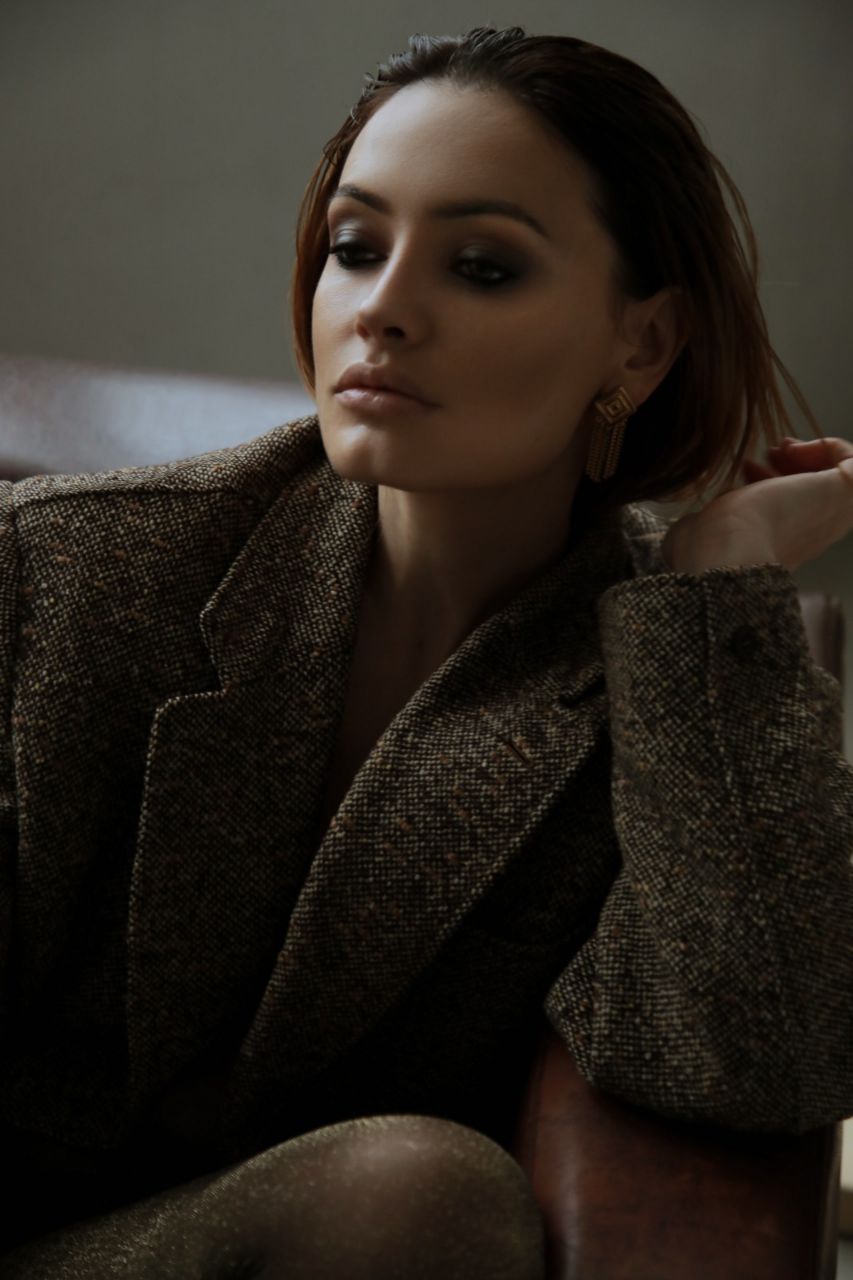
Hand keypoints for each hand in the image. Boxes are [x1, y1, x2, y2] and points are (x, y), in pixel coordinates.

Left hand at [660, 437, 852, 573]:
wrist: (726, 553)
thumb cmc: (708, 549)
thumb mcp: (704, 534)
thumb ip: (706, 528)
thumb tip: (690, 525)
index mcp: (781, 549)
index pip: (792, 511)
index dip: (775, 480)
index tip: (749, 466)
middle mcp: (811, 535)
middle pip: (817, 492)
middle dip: (794, 464)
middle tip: (770, 452)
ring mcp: (831, 517)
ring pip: (838, 479)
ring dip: (812, 454)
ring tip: (780, 447)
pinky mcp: (845, 495)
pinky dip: (828, 446)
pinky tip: (794, 448)